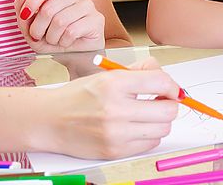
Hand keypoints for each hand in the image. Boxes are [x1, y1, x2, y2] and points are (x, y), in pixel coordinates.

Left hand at [14, 0, 105, 52]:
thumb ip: (23, 11)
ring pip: (60, 21)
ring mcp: (88, 4)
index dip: (32, 0)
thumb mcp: (31, 29)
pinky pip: (72, 31)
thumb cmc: (53, 39)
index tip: (24, 16)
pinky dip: (64, 42)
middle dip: (38, 27)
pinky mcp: (97, 19)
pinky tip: (67, 42)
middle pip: (49, 8)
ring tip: (54, 40)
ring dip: (52, 37)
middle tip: (38, 36)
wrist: (73, 57)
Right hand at [45, 58, 180, 158]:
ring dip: (160, 122)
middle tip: (161, 102)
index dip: (172, 86)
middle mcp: (115, 108)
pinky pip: (149, 144)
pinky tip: (136, 128)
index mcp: (114, 83)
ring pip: (162, 129)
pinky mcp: (114, 151)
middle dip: (169, 104)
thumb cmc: (78, 96)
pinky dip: (148, 136)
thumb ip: (138, 71)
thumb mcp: (106, 74)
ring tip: (147, 115)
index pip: (161, 82)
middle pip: (168, 110)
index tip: (171, 88)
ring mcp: (115, 133)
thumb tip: (165, 76)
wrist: (49, 120)